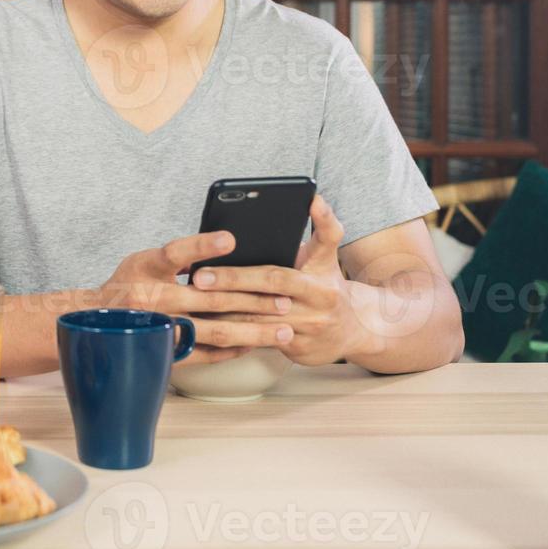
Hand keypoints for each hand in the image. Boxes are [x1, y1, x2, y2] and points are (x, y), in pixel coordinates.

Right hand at [98, 230, 294, 365]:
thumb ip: (180, 258)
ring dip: (253, 331)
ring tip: (283, 331)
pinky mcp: (164, 351)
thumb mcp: (144, 260)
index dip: (202, 246)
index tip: (231, 239)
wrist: (94, 320)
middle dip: (254, 299)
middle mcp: (152, 299)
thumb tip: (231, 249)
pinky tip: (254, 345)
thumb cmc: (128, 283)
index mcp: (146, 267)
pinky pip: (205, 354)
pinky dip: (232, 350)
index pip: (175, 252)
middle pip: (210, 299)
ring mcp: (160, 328)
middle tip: (285, 300)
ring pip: (215, 331)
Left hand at [189, 193, 362, 365]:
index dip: (308, 227)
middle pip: (272, 284)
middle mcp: (320, 300)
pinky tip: (206, 324)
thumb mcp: (327, 255)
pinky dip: (232, 331)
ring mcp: (310, 327)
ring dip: (225, 309)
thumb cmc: (325, 284)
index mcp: (323, 272)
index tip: (280, 218)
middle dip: (233, 279)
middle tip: (200, 276)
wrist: (354, 331)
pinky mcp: (299, 350)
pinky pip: (258, 340)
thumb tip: (310, 198)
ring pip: (259, 317)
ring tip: (194, 299)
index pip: (316, 245)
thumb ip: (319, 228)